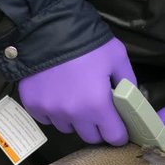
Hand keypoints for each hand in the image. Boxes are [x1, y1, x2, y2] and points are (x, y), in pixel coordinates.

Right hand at [18, 38, 135, 145]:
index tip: (118, 125)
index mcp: (97, 105)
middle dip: (98, 127)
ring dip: (75, 120)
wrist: (48, 27)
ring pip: (68, 128)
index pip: (114, 137)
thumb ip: (128, 83)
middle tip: (98, 110)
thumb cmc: (87, 42)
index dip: (119, 132)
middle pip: (90, 137)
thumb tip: (130, 101)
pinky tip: (57, 94)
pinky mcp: (33, 106)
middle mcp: (73, 114)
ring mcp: (51, 111)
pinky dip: (54, 112)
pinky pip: (47, 119)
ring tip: (75, 98)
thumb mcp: (117, 57)